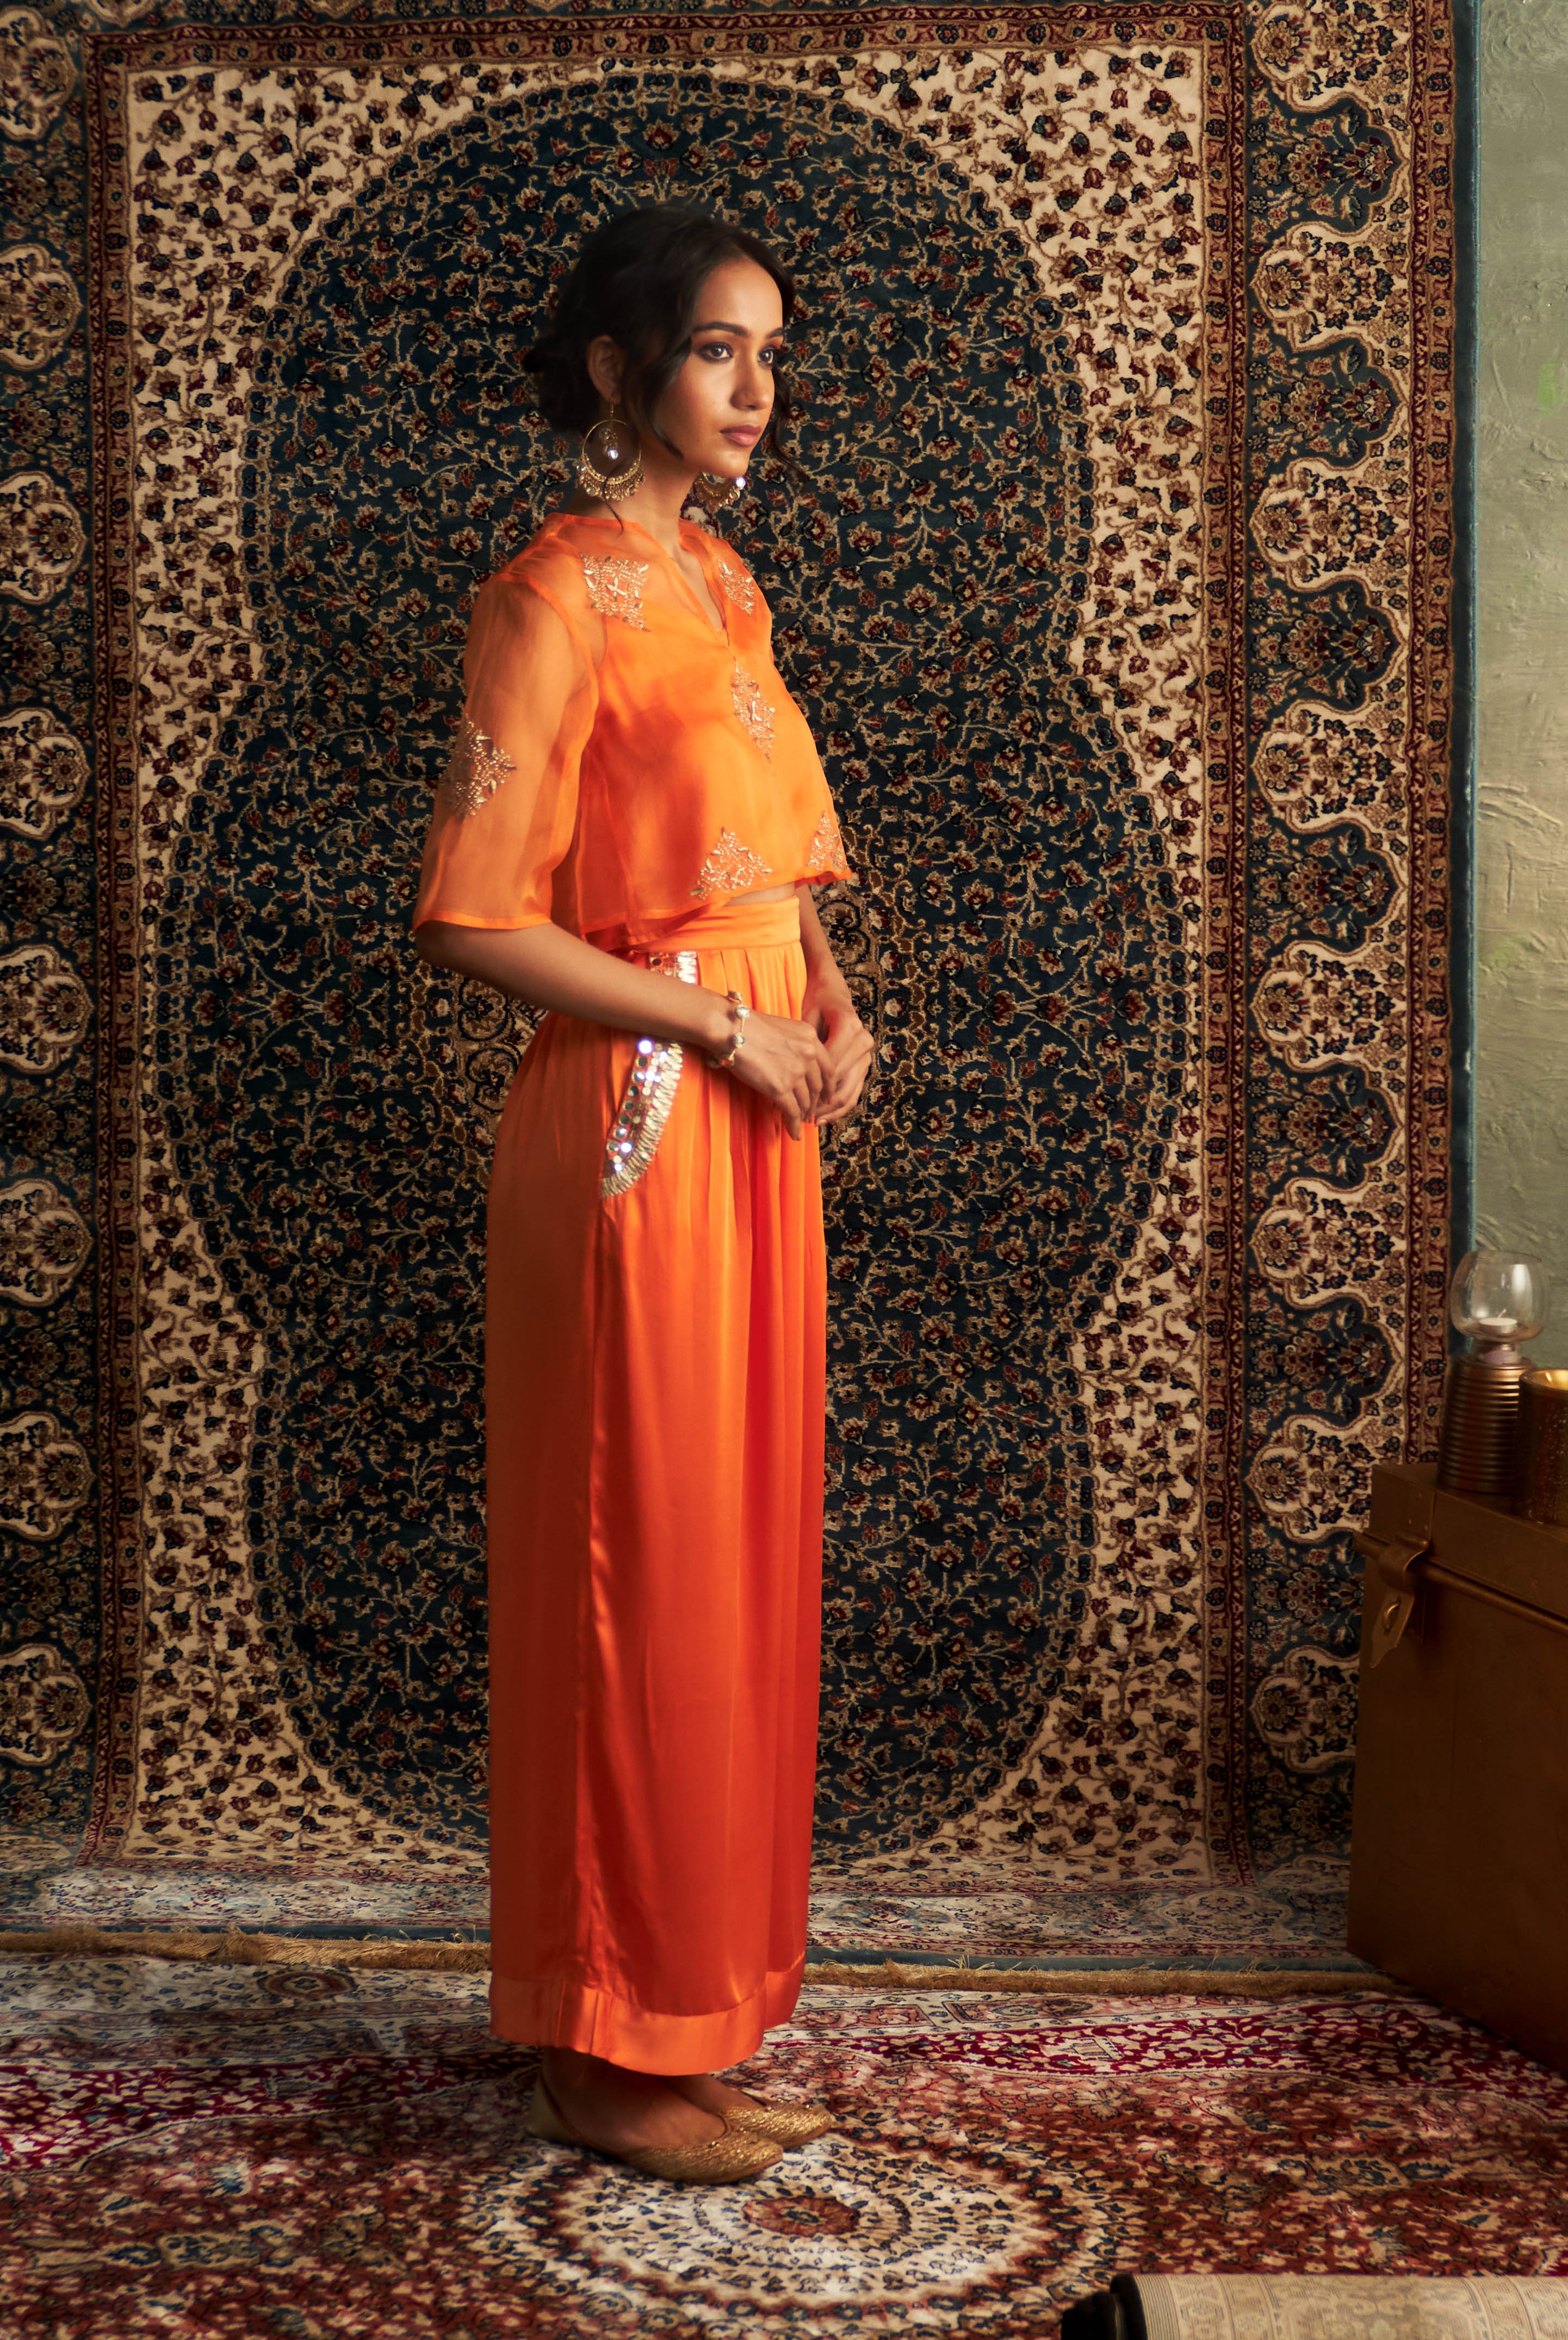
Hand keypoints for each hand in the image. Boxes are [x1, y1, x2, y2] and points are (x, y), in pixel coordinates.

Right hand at [719, 1006, 831, 1140]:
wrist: (731, 1028)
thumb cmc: (747, 1026)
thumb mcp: (782, 1028)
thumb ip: (794, 1045)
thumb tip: (791, 1063)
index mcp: (810, 1038)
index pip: (828, 1067)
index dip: (828, 1085)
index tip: (826, 1096)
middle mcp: (808, 1054)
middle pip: (817, 1086)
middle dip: (814, 1103)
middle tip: (811, 1112)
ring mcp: (795, 1072)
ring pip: (805, 1101)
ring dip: (803, 1114)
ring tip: (800, 1122)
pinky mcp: (780, 1087)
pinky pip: (792, 1112)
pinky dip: (794, 1125)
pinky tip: (794, 1134)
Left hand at [804, 979, 873, 1127]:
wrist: (834, 993)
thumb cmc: (816, 1004)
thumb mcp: (806, 1019)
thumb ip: (803, 1047)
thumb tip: (790, 1079)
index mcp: (849, 1027)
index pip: (829, 1067)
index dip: (811, 1087)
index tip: (793, 1101)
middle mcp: (863, 1041)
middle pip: (840, 1082)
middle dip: (819, 1103)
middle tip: (799, 1117)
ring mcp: (867, 1054)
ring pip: (849, 1091)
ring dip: (829, 1110)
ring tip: (810, 1121)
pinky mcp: (865, 1064)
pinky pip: (854, 1091)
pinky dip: (838, 1107)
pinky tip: (823, 1117)